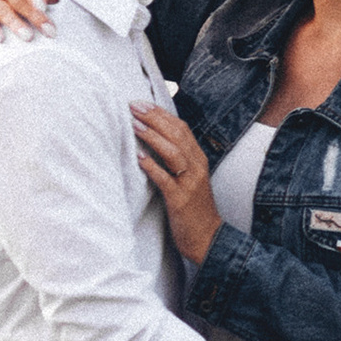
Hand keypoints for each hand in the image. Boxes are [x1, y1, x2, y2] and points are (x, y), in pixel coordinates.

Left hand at [131, 104, 220, 262]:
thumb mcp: (188, 179)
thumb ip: (176, 160)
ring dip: (152, 136)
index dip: (161, 114)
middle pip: (177, 135)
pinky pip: (166, 179)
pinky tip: (139, 157)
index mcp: (198, 159)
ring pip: (173, 152)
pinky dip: (153, 166)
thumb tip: (153, 142)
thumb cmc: (193, 208)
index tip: (141, 103)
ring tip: (134, 125)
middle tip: (133, 106)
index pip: (182, 128)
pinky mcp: (180, 200)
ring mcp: (190, 183)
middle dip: (154, 118)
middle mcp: (197, 167)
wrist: (208, 238)